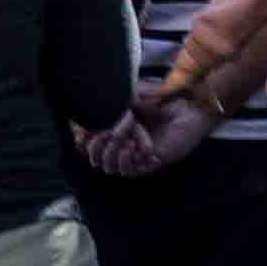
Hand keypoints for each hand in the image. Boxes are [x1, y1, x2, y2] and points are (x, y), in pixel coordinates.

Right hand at [73, 94, 212, 179]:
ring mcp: (135, 155)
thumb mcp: (129, 94)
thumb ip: (110, 101)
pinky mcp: (149, 163)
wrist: (187, 107)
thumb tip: (82, 104)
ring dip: (109, 155)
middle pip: (95, 156)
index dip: (81, 137)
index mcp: (114, 127)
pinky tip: (129, 148)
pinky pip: (130, 171)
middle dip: (94, 147)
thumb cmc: (160, 98)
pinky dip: (125, 162)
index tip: (79, 129)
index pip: (88, 139)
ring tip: (116, 139)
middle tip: (100, 133)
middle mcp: (122, 143)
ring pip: (110, 167)